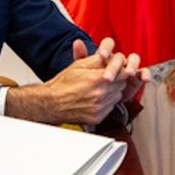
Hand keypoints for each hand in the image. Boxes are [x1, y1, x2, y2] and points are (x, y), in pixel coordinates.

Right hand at [6, 38, 140, 124]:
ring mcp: (100, 107)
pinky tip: (96, 98)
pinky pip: (111, 107)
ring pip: (118, 96)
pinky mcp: (98, 117)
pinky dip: (107, 102)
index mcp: (97, 79)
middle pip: (122, 84)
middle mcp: (100, 94)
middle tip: (105, 77)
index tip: (114, 68)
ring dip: (112, 91)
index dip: (119, 69)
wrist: (51, 103)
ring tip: (99, 88)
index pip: (122, 72)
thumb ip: (98, 60)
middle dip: (116, 79)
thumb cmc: (63, 84)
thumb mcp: (79, 65)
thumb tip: (112, 57)